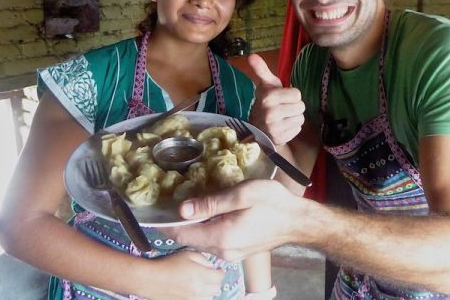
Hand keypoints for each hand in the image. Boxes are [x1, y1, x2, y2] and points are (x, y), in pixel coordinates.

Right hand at [137, 251, 224, 299]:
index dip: (220, 272)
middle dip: (215, 281)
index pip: (220, 277)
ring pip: (209, 298)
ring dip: (208, 291)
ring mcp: (192, 299)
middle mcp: (199, 290)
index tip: (217, 269)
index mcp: (201, 276)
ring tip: (201, 284)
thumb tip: (211, 266)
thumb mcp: (188, 254)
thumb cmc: (168, 263)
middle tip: (209, 275)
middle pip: (216, 289)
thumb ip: (203, 259)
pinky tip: (193, 290)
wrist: (151, 279)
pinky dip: (199, 296)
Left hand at [169, 179, 305, 260]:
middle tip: (166, 203)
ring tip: (184, 207)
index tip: (152, 211)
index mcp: (220, 237)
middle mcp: (222, 251)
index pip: (182, 234)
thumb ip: (211, 202)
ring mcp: (230, 254)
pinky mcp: (237, 251)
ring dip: (190, 227)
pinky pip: (212, 242)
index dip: (164, 223)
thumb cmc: (273, 203)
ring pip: (200, 241)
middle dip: (176, 224)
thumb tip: (182, 209)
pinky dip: (203, 230)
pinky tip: (205, 215)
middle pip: (189, 239)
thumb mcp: (242, 195)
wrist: (297, 221)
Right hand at [247, 54, 304, 144]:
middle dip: (294, 106)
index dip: (291, 95)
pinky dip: (292, 128)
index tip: (282, 97)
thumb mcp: (265, 84)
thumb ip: (261, 69)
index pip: (297, 94)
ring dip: (294, 117)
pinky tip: (283, 126)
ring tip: (283, 117)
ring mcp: (275, 128)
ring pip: (301, 118)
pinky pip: (298, 129)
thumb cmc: (265, 101)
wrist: (256, 126)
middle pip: (301, 106)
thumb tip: (251, 55)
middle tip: (283, 108)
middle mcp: (270, 113)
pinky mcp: (279, 138)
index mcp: (268, 97)